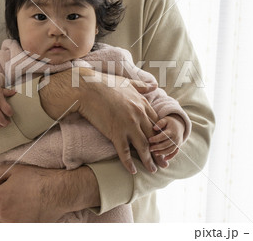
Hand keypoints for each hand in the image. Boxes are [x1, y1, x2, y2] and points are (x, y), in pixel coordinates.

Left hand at [0, 164, 99, 222]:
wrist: (57, 191)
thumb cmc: (38, 178)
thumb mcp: (17, 168)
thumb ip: (0, 172)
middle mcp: (3, 211)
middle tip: (4, 204)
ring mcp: (13, 222)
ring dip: (2, 218)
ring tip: (13, 212)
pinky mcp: (23, 228)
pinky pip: (11, 229)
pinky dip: (13, 224)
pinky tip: (21, 217)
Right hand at [40, 67, 159, 174]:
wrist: (87, 88)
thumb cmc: (105, 83)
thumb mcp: (127, 82)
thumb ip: (142, 86)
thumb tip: (154, 85)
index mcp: (142, 104)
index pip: (157, 124)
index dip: (161, 136)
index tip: (164, 144)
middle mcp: (138, 115)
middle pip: (153, 137)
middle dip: (160, 151)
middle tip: (164, 163)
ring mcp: (128, 125)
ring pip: (143, 147)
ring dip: (149, 160)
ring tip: (153, 170)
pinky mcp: (115, 133)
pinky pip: (125, 152)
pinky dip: (129, 163)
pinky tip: (133, 171)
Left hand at [149, 114, 185, 163]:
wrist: (179, 125)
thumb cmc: (169, 122)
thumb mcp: (165, 120)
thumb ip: (160, 123)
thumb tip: (154, 128)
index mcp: (172, 131)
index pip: (163, 136)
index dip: (156, 139)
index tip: (149, 140)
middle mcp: (176, 138)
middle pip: (166, 144)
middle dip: (157, 147)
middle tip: (150, 148)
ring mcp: (178, 143)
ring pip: (170, 150)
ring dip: (162, 153)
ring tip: (154, 153)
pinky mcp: (178, 146)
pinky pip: (175, 153)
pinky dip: (170, 156)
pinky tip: (164, 159)